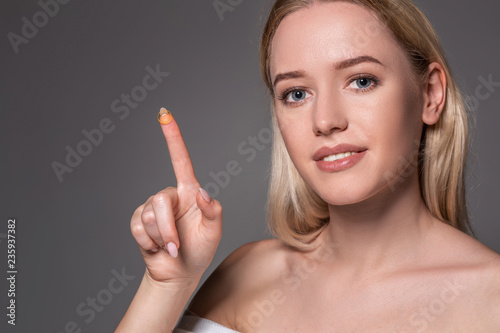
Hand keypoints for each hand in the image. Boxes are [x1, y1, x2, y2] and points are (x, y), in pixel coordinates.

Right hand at [130, 109, 222, 283]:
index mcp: (190, 192)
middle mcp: (170, 196)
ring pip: (149, 215)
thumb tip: (202, 193)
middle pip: (160, 200)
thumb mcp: (214, 231)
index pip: (180, 160)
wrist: (178, 273)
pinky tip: (156, 247)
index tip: (164, 113)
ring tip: (169, 247)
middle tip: (175, 246)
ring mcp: (153, 208)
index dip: (172, 137)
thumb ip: (214, 211)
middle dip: (167, 228)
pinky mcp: (139, 221)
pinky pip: (137, 227)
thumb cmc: (200, 249)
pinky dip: (148, 242)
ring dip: (160, 237)